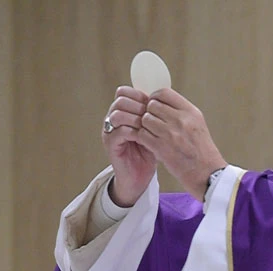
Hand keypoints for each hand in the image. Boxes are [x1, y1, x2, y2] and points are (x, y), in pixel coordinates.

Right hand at [102, 86, 157, 206]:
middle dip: (138, 106)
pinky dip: (134, 132)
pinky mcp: (110, 144)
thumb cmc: (148, 152)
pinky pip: (119, 131)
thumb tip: (164, 98)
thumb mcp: (153, 129)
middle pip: (120, 100)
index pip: (124, 92)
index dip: (139, 95)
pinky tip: (145, 137)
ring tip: (148, 127)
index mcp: (122, 112)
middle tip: (151, 116)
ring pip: (117, 114)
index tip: (154, 104)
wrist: (140, 177)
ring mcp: (109, 131)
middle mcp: (112, 119)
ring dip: (135, 118)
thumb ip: (153, 114)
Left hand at [140, 88, 226, 200]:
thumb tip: (161, 103)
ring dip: (145, 126)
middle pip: (152, 105)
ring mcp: (171, 134)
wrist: (207, 174)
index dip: (154, 98)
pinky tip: (149, 143)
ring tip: (152, 134)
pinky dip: (143, 138)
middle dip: (149, 113)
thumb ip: (181, 113)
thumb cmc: (202, 151)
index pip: (164, 93)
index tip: (154, 106)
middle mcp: (181, 120)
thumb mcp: (197, 125)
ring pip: (145, 119)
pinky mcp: (162, 148)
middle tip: (152, 123)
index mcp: (191, 112)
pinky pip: (142, 135)